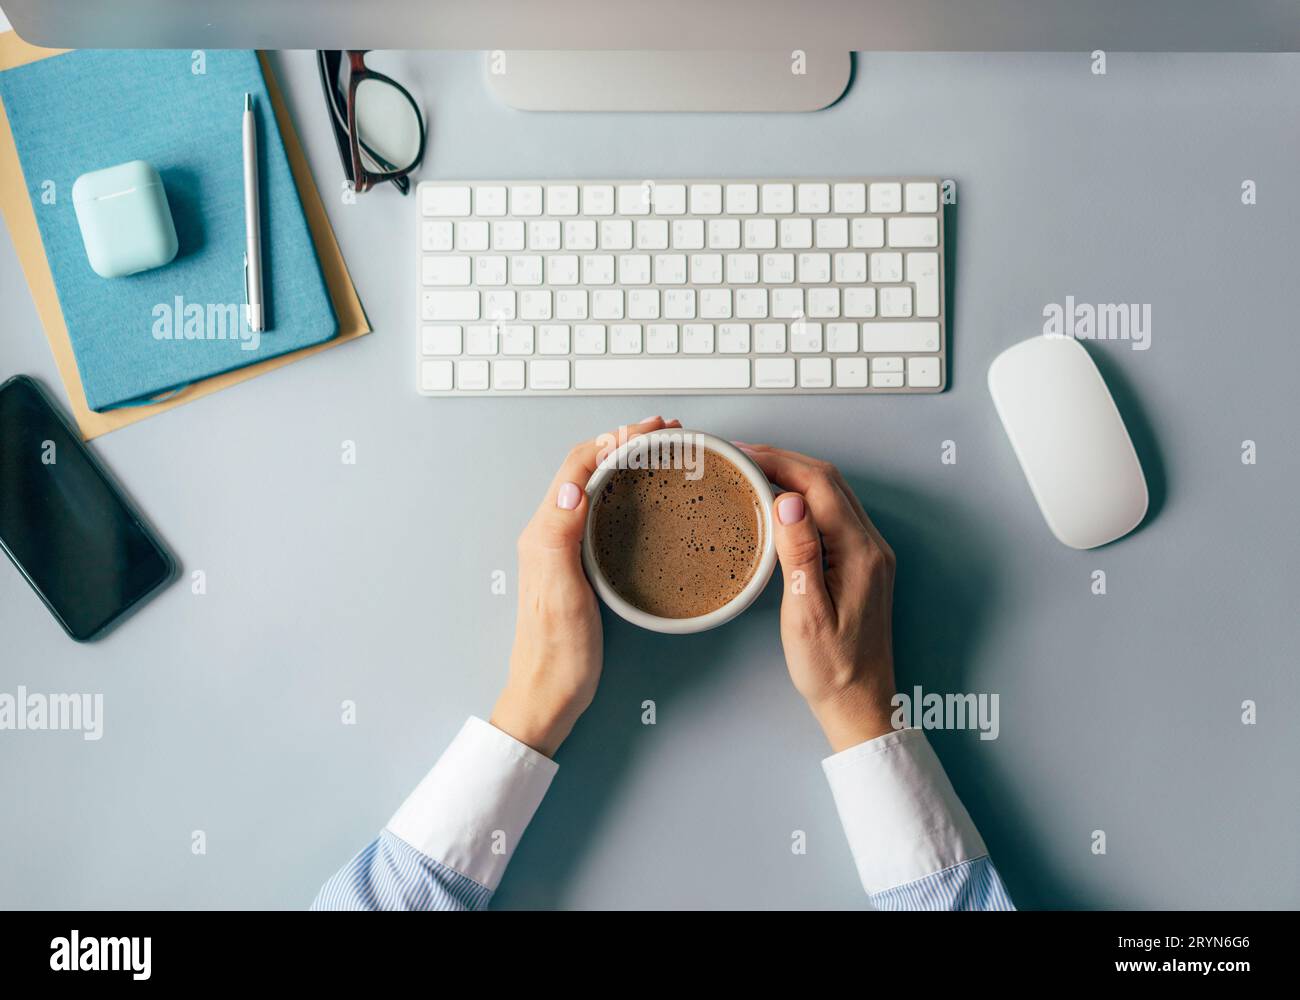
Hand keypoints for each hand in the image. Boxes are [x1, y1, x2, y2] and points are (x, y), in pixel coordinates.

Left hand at [491, 417, 681, 756]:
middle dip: (623, 441)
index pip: (578, 466)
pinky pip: (599, 511)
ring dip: (624, 460)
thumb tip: (572, 486)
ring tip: (659, 450)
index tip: (653, 430)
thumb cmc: (556, 655)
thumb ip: (559, 538)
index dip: (615, 439)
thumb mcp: (560, 595)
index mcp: (544, 532)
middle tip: (666, 432)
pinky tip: (643, 496)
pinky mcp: (577, 563)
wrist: (548, 696)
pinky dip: (623, 490)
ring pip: (593, 485)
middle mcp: (549, 532)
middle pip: (585, 468)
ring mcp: (562, 547)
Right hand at [736, 443, 898, 752]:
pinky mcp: (860, 563)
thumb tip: (789, 502)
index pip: (819, 485)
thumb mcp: (806, 615)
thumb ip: (800, 554)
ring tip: (753, 469)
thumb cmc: (831, 669)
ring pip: (832, 493)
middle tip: (739, 455)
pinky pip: (833, 513)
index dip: (779, 461)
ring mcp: (869, 553)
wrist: (861, 703)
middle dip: (784, 459)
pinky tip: (778, 502)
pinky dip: (803, 497)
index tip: (742, 453)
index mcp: (859, 554)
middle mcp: (871, 546)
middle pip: (828, 480)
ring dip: (794, 474)